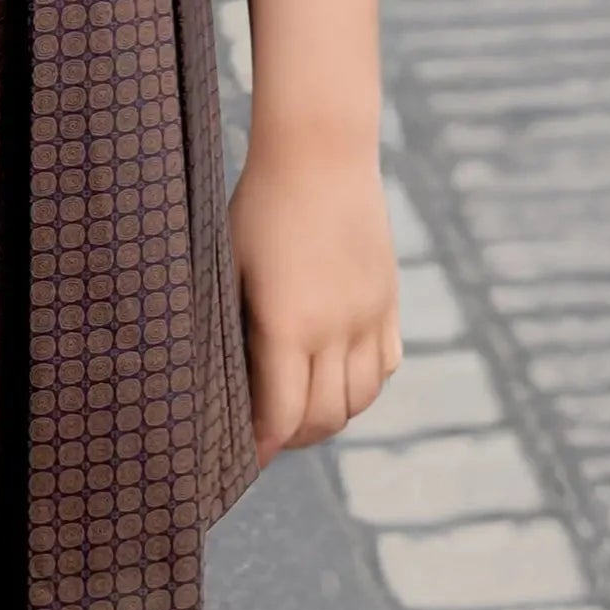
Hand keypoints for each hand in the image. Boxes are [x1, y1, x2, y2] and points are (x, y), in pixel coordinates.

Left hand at [227, 134, 402, 468]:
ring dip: (332, 415)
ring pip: (362, 398)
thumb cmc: (256, 207)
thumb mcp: (229, 268)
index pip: (283, 415)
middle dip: (295, 437)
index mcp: (288, 323)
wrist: (320, 152)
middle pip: (326, 417)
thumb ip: (235, 330)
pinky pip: (385, 366)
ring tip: (301, 412)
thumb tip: (220, 386)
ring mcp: (370, 315)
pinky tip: (336, 376)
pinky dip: (362, 384)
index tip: (244, 457)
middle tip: (269, 437)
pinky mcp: (389, 300)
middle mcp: (337, 328)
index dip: (263, 445)